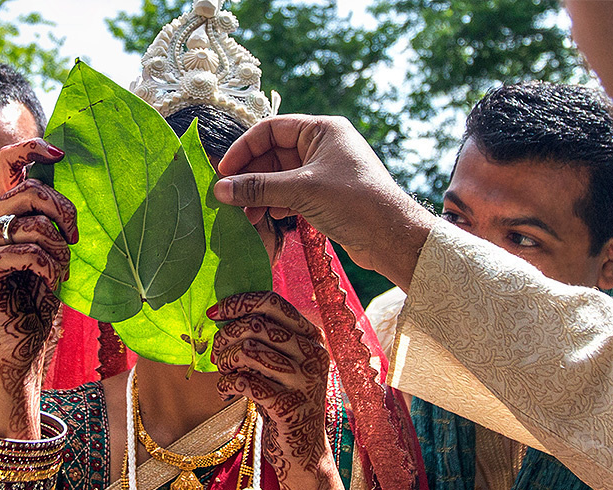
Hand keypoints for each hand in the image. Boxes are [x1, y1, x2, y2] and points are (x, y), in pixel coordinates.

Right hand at [0, 138, 76, 436]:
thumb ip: (56, 220)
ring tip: (62, 272)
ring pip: (31, 226)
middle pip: (29, 190)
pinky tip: (53, 284)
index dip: (31, 149)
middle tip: (75, 238)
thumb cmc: (41, 294)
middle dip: (64, 211)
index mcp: (4, 210)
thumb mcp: (56, 250)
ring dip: (59, 252)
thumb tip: (84, 186)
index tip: (60, 155)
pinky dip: (49, 268)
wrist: (21, 338)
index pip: (8, 163)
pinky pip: (26, 253)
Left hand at [210, 291, 329, 473]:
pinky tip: (226, 393)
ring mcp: (304, 381)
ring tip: (225, 374)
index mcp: (312, 337)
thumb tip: (224, 314)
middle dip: (225, 337)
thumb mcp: (283, 363)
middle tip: (216, 354)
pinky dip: (226, 385)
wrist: (303, 448)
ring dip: (225, 362)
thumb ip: (266, 338)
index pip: (273, 303)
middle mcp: (313, 354)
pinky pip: (245, 382)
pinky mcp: (289, 406)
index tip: (214, 314)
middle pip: (256, 325)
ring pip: (248, 351)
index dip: (238, 303)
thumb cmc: (284, 398)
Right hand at [213, 115, 436, 289]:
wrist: (392, 237)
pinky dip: (277, 203)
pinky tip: (270, 217)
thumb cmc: (353, 202)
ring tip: (248, 214)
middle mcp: (324, 146)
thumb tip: (220, 189)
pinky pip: (292, 193)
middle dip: (252, 177)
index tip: (224, 172)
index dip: (244, 149)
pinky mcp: (327, 195)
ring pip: (281, 176)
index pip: (271, 129)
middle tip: (231, 198)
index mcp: (323, 130)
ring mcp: (326, 171)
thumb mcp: (301, 190)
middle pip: (274, 154)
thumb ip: (258, 187)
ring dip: (262, 193)